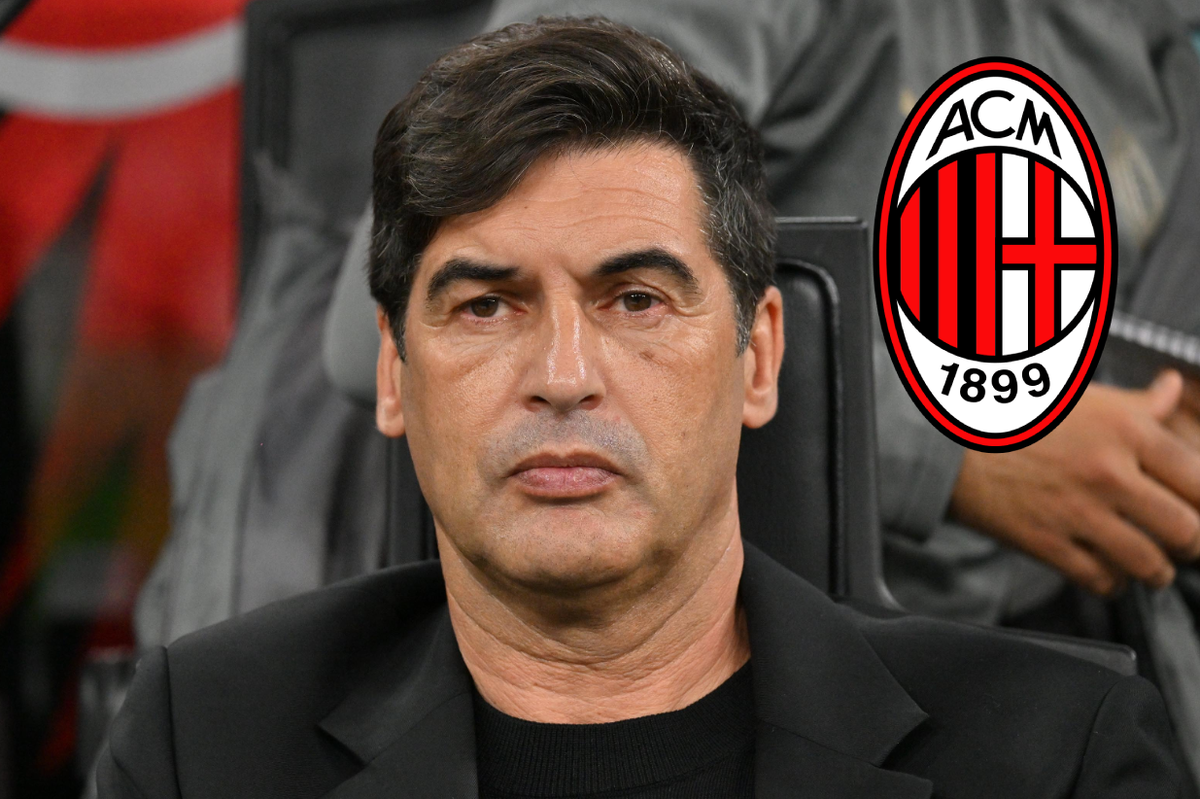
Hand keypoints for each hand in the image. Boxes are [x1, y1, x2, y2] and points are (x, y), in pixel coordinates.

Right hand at [949, 371, 1199, 595]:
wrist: (948, 442)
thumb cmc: (1012, 418)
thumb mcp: (1081, 396)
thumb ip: (1136, 402)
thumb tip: (1170, 389)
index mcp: (1125, 430)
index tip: (1198, 507)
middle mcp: (1109, 472)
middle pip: (1188, 529)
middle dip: (1191, 542)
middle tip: (1184, 540)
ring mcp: (1079, 512)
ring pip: (1150, 564)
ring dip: (1156, 569)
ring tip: (1151, 564)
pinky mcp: (1048, 543)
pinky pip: (1103, 581)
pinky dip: (1112, 582)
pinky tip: (1107, 569)